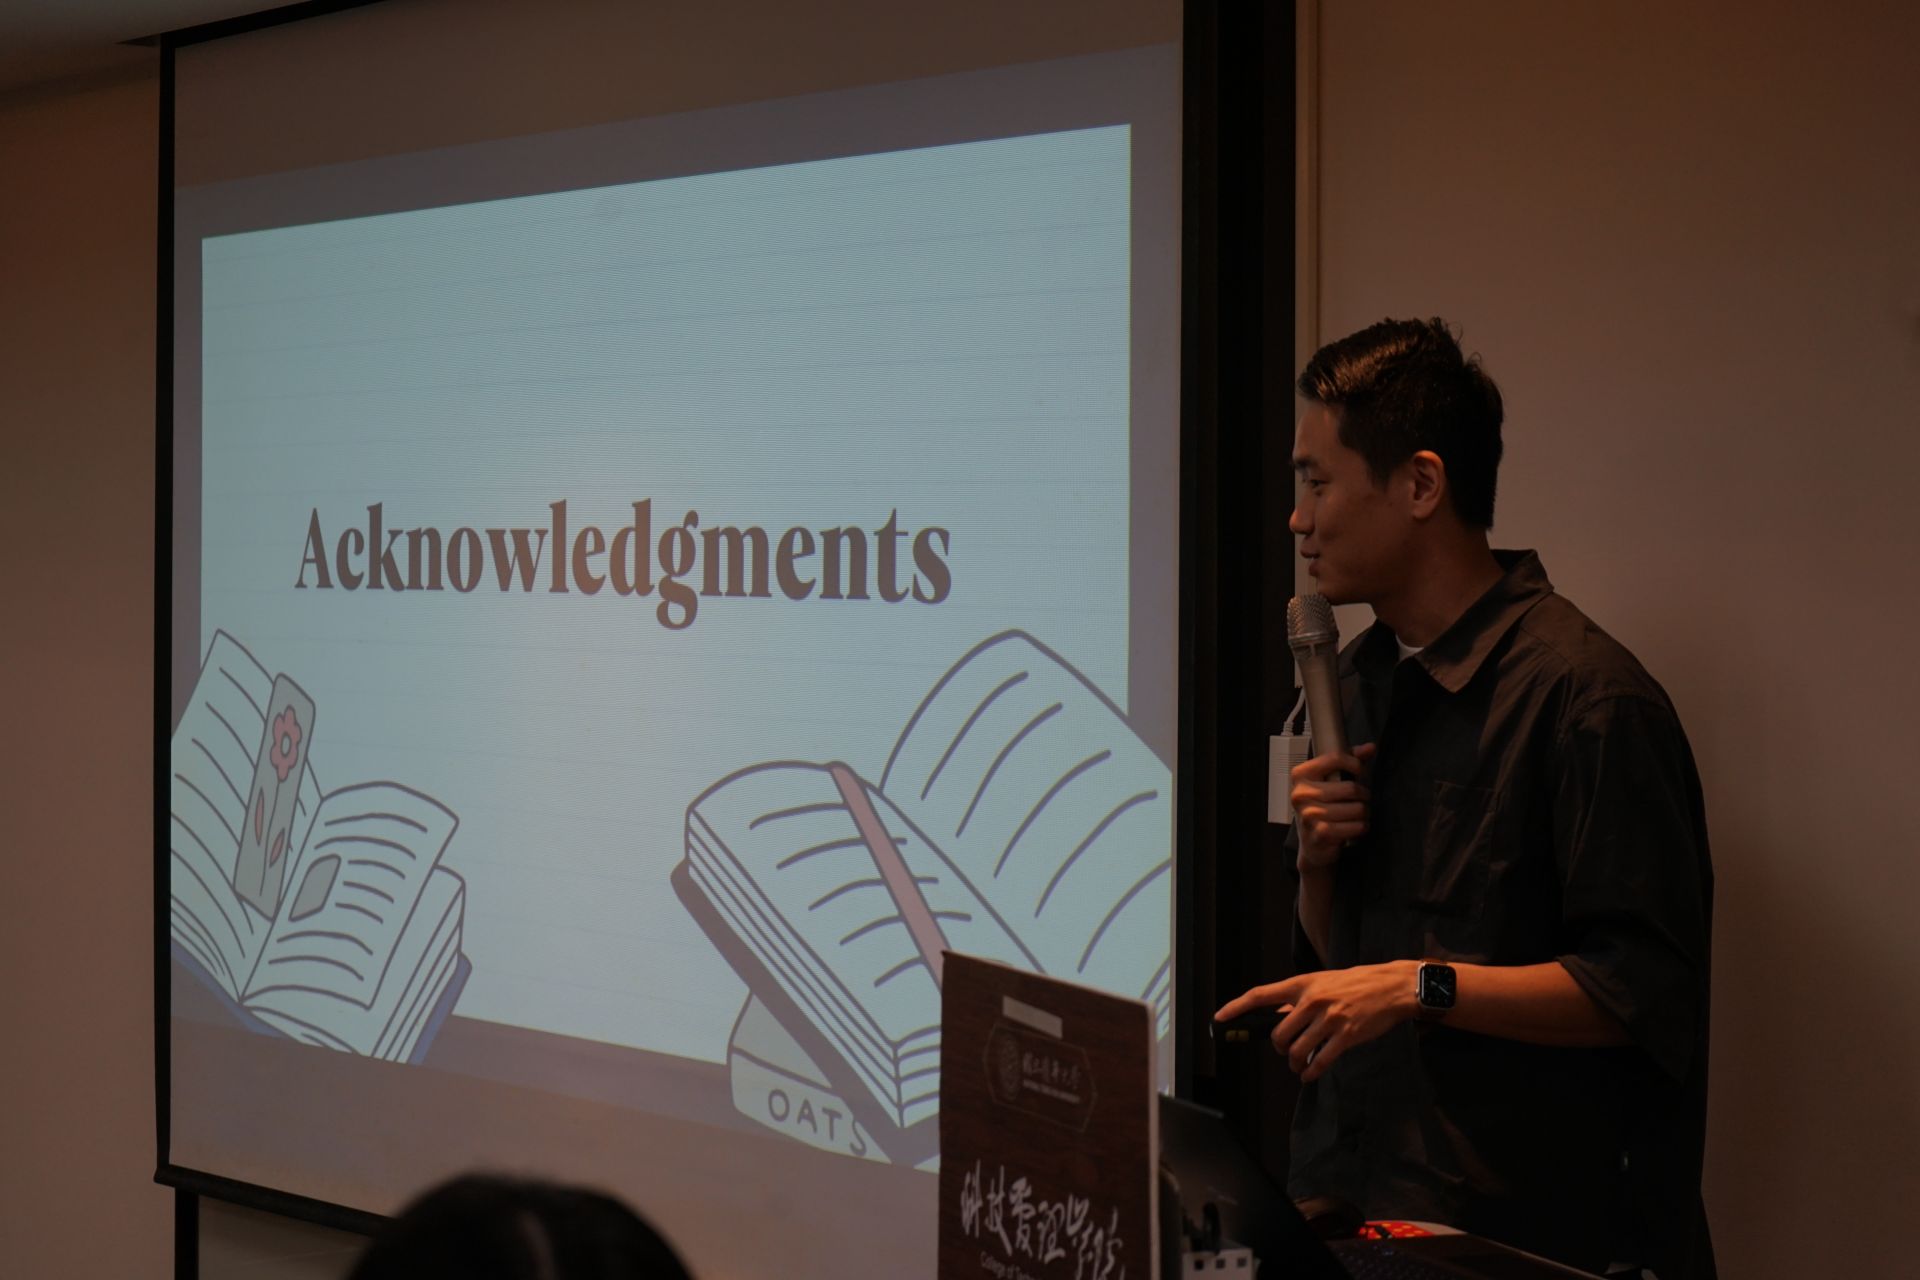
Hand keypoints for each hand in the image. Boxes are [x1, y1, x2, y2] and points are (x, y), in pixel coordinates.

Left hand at [1214, 960, 1416, 1082]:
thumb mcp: (1323, 982)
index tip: (1218, 1018)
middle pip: (1279, 1034)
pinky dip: (1311, 1072)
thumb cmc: (1355, 984)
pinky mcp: (1346, 1035)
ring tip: (1299, 1065)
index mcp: (1303, 984)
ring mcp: (1329, 1018)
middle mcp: (1313, 1000)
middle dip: (1280, 1048)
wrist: (1390, 987)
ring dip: (1295, 1063)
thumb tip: (1280, 1014)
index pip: (1261, 995)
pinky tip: (1310, 1074)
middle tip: (1287, 1052)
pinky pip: (1320, 1060)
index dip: (1237, 1007)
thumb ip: (1300, 998)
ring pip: (1297, 1050)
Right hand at [1290, 742, 1375, 870]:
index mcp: (1301, 775)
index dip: (1355, 763)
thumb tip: (1370, 747)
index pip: (1334, 758)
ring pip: (1356, 808)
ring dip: (1363, 813)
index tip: (1360, 771)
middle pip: (1350, 788)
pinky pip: (1355, 826)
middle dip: (1363, 795)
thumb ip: (1350, 761)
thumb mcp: (1332, 780)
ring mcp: (1309, 815)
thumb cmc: (1323, 807)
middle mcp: (1301, 793)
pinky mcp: (1320, 833)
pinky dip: (1361, 827)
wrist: (1313, 843)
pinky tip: (1354, 827)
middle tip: (1360, 800)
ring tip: (1357, 815)